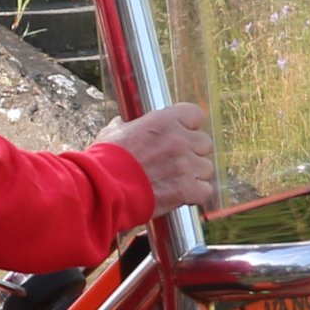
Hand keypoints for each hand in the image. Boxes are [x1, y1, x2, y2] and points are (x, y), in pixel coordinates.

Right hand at [97, 101, 218, 215]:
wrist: (103, 187)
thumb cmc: (106, 160)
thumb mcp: (115, 131)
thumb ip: (130, 125)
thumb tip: (127, 124)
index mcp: (164, 121)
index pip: (196, 114)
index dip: (189, 126)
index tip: (183, 133)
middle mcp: (179, 140)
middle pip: (204, 143)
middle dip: (193, 152)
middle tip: (177, 161)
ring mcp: (185, 165)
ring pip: (206, 168)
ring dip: (194, 174)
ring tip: (177, 180)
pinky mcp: (186, 190)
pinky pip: (205, 190)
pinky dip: (195, 194)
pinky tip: (182, 195)